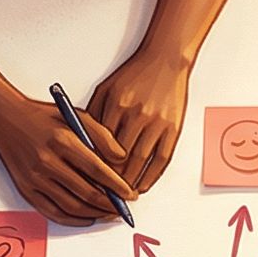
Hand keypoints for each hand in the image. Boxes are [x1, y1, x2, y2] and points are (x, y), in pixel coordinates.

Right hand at [0, 90, 137, 225]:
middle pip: (87, 193)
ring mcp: (35, 179)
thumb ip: (102, 137)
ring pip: (72, 207)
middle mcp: (47, 162)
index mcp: (62, 141)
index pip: (98, 171)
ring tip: (110, 213)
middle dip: (111, 205)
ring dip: (95, 214)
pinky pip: (53, 213)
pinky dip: (73, 220)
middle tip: (124, 208)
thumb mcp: (76, 116)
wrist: (5, 119)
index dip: (118, 187)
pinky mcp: (26, 190)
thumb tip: (123, 160)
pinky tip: (88, 218)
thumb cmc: (43, 117)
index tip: (131, 194)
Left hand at [88, 47, 191, 195]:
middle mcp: (137, 115)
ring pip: (140, 162)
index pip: (102, 145)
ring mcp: (157, 123)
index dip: (94, 167)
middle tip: (104, 196)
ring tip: (122, 196)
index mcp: (116, 105)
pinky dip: (152, 177)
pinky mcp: (173, 128)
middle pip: (120, 158)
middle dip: (111, 181)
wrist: (165, 60)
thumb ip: (94, 114)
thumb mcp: (106, 89)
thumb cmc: (134, 75)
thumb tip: (84, 145)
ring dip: (130, 183)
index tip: (88, 181)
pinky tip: (144, 186)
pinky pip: (162, 159)